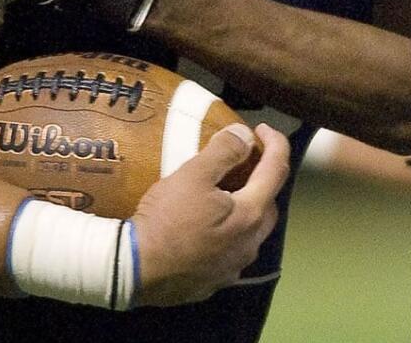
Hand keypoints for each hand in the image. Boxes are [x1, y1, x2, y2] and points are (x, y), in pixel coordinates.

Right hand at [131, 123, 289, 305]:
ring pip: (251, 233)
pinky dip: (227, 234)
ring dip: (246, 210)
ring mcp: (232, 268)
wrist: (133, 271)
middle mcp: (249, 244)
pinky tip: (207, 230)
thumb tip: (245, 136)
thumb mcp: (193, 175)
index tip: (262, 129)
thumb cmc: (166, 219)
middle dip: (263, 180)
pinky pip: (230, 252)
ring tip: (226, 195)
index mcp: (250, 214)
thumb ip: (224, 151)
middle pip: (268, 204)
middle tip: (245, 163)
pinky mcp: (213, 282)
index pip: (277, 171)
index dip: (276, 144)